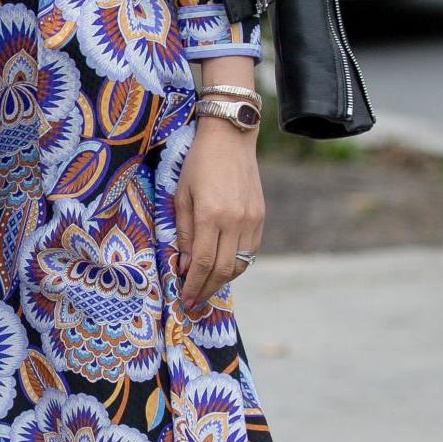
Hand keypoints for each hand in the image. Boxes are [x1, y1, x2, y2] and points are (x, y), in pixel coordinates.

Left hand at [173, 118, 264, 311]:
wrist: (231, 138)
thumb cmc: (198, 164)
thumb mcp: (181, 195)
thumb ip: (183, 232)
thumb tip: (183, 266)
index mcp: (211, 214)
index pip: (202, 262)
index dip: (193, 285)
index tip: (184, 299)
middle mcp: (235, 220)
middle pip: (222, 269)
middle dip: (206, 290)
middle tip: (194, 303)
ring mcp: (251, 220)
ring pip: (240, 264)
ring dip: (222, 281)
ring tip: (206, 288)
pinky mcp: (261, 217)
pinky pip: (250, 251)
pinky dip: (236, 265)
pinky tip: (222, 268)